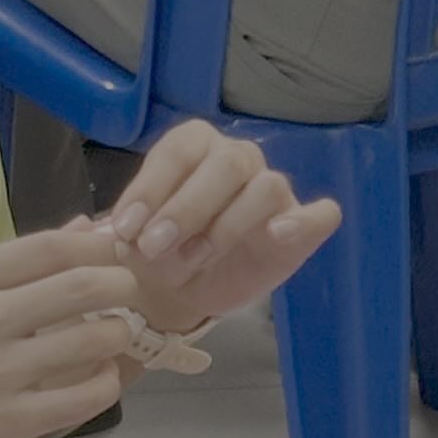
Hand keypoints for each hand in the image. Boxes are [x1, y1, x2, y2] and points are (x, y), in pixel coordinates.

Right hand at [0, 226, 148, 437]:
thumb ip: (11, 263)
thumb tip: (85, 231)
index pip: (52, 247)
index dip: (98, 246)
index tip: (115, 251)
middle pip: (84, 286)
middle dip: (122, 284)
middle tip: (127, 292)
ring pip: (93, 340)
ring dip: (118, 333)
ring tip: (114, 334)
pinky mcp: (8, 421)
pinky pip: (85, 397)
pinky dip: (107, 382)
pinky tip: (102, 376)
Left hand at [105, 122, 338, 330]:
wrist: (188, 291)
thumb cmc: (161, 252)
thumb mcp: (131, 244)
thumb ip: (125, 233)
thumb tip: (115, 232)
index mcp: (195, 146)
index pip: (179, 151)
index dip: (151, 188)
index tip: (127, 230)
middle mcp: (237, 158)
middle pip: (226, 163)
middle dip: (187, 207)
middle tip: (154, 247)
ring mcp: (273, 190)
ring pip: (266, 187)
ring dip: (227, 226)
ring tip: (196, 259)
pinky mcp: (302, 227)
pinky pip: (322, 215)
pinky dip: (305, 221)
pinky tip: (277, 235)